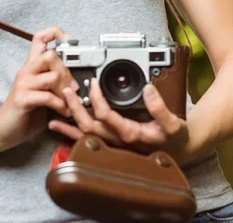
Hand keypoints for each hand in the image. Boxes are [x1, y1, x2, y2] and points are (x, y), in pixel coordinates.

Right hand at [0, 27, 78, 152]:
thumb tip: (80, 81)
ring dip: (66, 91)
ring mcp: (23, 84)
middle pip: (51, 54)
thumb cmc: (26, 113)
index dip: (56, 34)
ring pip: (52, 75)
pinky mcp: (22, 99)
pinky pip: (47, 96)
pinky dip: (60, 105)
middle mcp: (26, 71)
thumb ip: (56, 84)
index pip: (40, 38)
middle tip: (72, 88)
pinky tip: (63, 112)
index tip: (70, 43)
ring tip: (69, 103)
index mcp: (31, 66)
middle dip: (67, 71)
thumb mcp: (44, 94)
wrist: (3, 132)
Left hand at [48, 78, 190, 162]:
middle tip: (66, 90)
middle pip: (89, 127)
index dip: (96, 98)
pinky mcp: (111, 144)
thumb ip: (161, 108)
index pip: (106, 116)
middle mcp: (118, 142)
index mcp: (131, 134)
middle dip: (75, 109)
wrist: (179, 151)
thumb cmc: (175, 138)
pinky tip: (60, 128)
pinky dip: (71, 135)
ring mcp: (113, 144)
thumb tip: (148, 89)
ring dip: (69, 125)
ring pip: (85, 136)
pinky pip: (88, 141)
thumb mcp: (173, 123)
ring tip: (53, 115)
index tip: (93, 82)